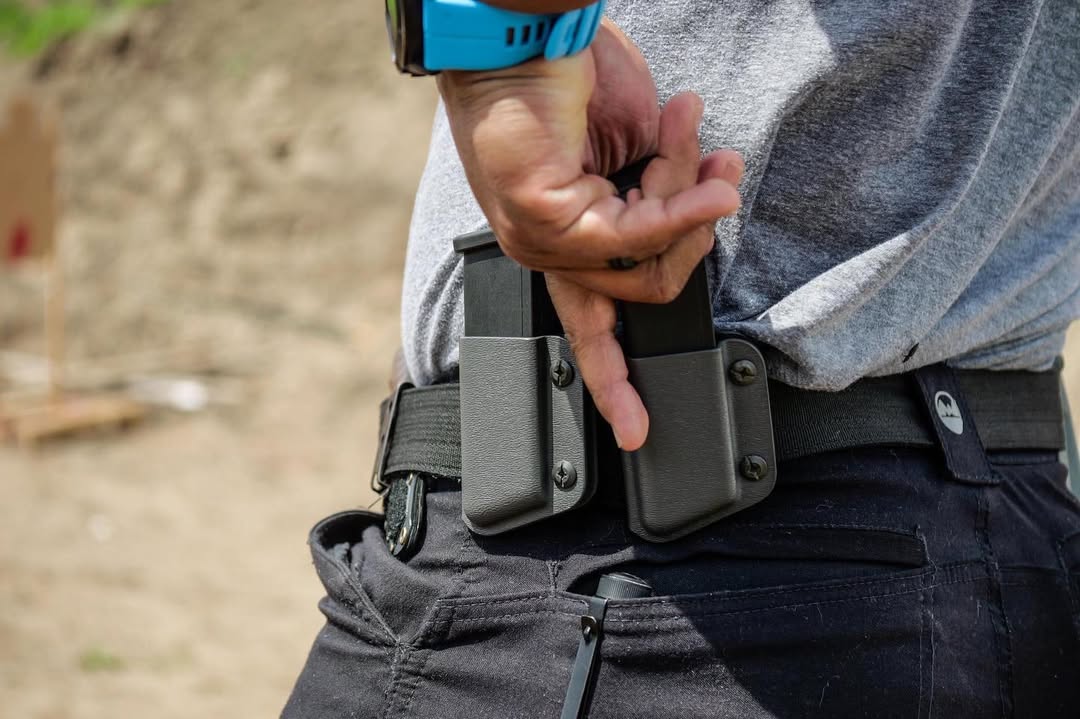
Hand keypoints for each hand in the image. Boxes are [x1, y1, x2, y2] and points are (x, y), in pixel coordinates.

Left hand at [438, 20, 742, 448]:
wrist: (525, 34)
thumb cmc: (573, 83)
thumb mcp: (636, 155)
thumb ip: (661, 203)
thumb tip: (701, 224)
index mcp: (564, 246)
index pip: (587, 330)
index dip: (613, 383)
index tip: (633, 430)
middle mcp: (547, 256)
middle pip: (651, 289)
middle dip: (697, 225)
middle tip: (713, 164)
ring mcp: (541, 243)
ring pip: (651, 264)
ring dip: (688, 195)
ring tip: (687, 130)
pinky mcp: (547, 220)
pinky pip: (640, 236)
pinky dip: (685, 207)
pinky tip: (714, 184)